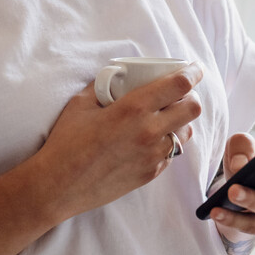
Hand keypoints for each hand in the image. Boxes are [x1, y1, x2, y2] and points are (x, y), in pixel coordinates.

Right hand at [40, 63, 203, 218]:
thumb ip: (102, 86)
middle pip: (192, 108)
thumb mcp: (81, 104)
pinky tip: (151, 139)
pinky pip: (171, 153)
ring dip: (180, 121)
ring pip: (186, 132)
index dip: (193, 72)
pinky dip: (168, 142)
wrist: (59, 186)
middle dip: (191, 96)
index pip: (178, 85)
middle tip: (179, 93)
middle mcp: (149, 131)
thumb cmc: (66, 143)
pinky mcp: (150, 173)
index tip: (195, 68)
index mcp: (133, 108)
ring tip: (165, 116)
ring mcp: (152, 155)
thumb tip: (116, 77)